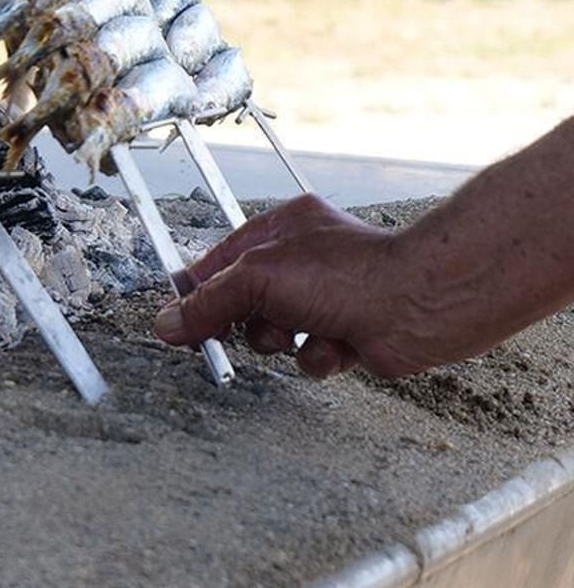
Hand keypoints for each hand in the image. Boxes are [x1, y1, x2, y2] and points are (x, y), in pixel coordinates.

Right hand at [151, 193, 440, 379]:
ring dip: (282, 341)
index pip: (220, 262)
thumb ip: (208, 303)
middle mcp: (304, 261)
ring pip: (273, 335)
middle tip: (234, 331)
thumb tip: (169, 323)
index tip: (179, 320)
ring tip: (303, 330)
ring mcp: (325, 299)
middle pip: (242, 303)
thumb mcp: (259, 279)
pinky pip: (307, 357)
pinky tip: (338, 344)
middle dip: (243, 322)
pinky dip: (317, 356)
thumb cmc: (353, 274)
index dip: (197, 292)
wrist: (419, 305)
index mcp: (282, 230)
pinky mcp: (346, 334)